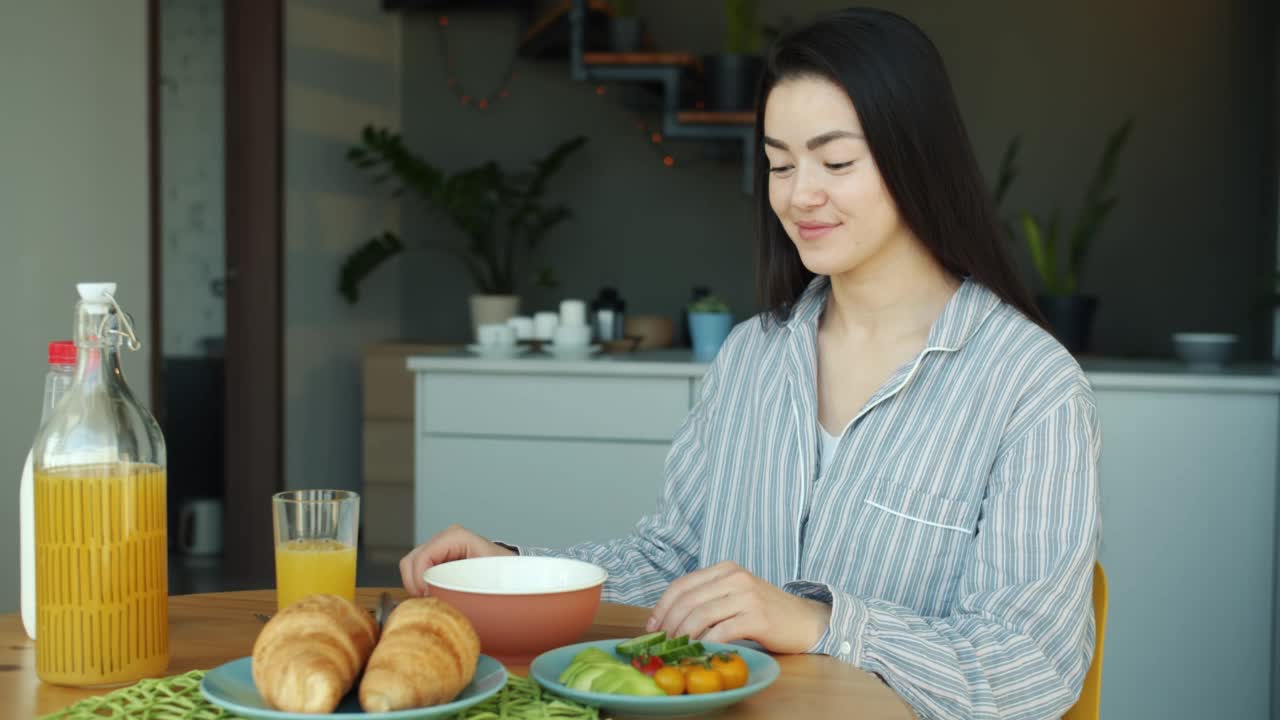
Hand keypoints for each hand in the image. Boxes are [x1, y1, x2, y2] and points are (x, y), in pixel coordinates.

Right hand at [399, 524, 514, 596]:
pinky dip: (420, 586)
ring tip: (432, 600)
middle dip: (415, 585)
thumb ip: (464, 586)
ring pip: (410, 566)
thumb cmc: (504, 575)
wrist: (514, 573)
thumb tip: (441, 599)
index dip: (420, 580)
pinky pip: (416, 571)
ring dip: (416, 586)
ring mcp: (439, 547)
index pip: (423, 557)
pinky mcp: (436, 558)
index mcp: (457, 537)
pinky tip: (434, 596)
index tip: (428, 598)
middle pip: (411, 560)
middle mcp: (444, 538)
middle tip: (428, 602)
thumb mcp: (488, 580)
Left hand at [646, 561, 831, 654]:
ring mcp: (747, 596)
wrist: (806, 620)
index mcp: (725, 568)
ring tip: (679, 649)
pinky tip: (702, 652)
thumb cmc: (767, 611)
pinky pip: (721, 631)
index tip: (652, 627)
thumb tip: (669, 618)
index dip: (662, 607)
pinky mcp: (757, 617)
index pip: (682, 584)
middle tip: (663, 644)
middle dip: (669, 625)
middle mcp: (735, 577)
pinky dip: (706, 643)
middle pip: (687, 600)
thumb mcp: (735, 594)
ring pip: (700, 616)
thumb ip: (709, 598)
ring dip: (684, 636)